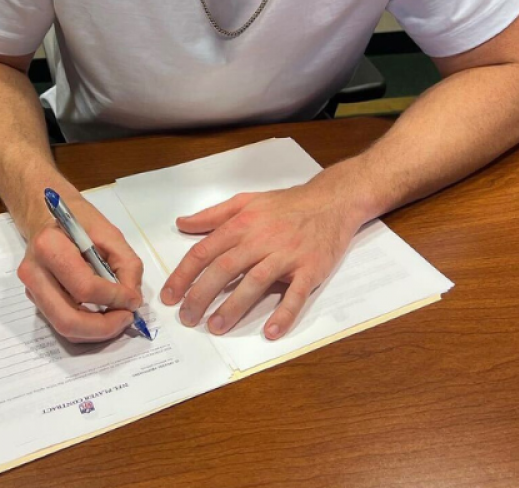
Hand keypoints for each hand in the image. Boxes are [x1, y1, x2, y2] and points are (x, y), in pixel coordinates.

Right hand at [16, 192, 144, 342]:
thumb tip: (132, 299)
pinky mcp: (36, 299)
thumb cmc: (80, 221)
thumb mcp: (112, 235)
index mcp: (50, 248)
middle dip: (104, 327)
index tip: (134, 300)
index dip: (115, 298)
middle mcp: (34, 273)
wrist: (48, 217)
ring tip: (119, 319)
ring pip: (62, 327)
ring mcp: (31, 290)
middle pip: (67, 318)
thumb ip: (127, 266)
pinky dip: (87, 327)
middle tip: (128, 318)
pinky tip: (105, 316)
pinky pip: (62, 321)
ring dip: (96, 331)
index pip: (85, 287)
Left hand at [160, 173, 362, 339]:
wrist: (333, 201)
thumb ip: (214, 214)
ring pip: (256, 282)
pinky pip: (296, 293)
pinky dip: (285, 313)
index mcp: (244, 223)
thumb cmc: (290, 204)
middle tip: (188, 318)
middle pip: (225, 269)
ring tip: (217, 327)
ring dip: (234, 307)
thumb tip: (182, 224)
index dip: (184, 275)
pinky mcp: (311, 268)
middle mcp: (263, 238)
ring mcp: (288, 254)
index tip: (170, 297)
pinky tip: (272, 331)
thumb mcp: (249, 200)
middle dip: (201, 295)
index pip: (206, 251)